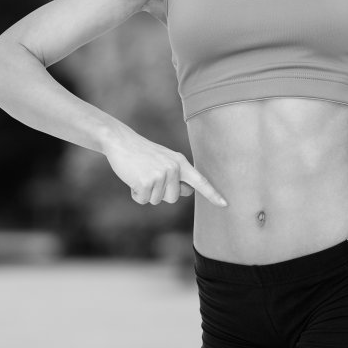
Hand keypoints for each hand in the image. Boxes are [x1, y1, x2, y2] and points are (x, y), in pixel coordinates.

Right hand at [102, 128, 227, 206]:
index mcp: (181, 163)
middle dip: (160, 193)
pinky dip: (135, 194)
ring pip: (157, 201)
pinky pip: (143, 200)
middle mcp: (174, 168)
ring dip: (146, 192)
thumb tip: (189, 192)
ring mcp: (160, 175)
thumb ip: (178, 175)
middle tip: (149, 175)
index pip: (200, 181)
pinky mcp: (145, 182)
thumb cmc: (144, 153)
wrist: (122, 142)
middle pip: (173, 198)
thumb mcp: (166, 159)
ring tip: (140, 174)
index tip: (225, 205)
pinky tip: (132, 179)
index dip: (213, 194)